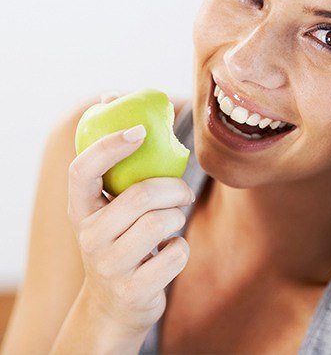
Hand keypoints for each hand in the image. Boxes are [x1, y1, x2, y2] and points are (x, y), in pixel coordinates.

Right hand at [67, 92, 194, 332]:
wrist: (117, 304)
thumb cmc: (122, 239)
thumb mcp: (111, 205)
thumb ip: (116, 161)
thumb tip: (113, 95)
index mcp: (80, 208)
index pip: (82, 170)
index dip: (110, 145)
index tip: (140, 130)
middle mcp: (88, 236)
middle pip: (141, 195)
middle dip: (174, 188)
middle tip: (182, 192)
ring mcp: (109, 265)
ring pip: (162, 222)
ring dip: (179, 217)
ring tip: (173, 223)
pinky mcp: (134, 290)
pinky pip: (177, 252)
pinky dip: (182, 247)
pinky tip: (169, 253)